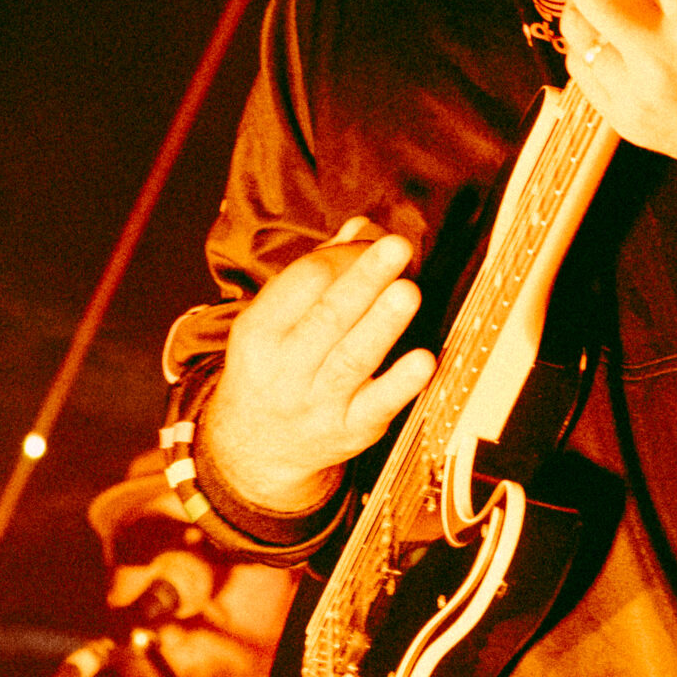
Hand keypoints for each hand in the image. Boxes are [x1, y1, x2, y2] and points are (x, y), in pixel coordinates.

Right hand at [198, 218, 436, 513]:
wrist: (252, 449)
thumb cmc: (271, 366)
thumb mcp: (272, 320)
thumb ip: (317, 270)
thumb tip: (361, 227)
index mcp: (260, 331)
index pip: (304, 282)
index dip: (345, 257)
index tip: (374, 242)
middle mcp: (285, 369)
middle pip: (329, 317)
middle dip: (366, 280)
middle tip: (398, 248)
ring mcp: (317, 403)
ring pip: (353, 359)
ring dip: (384, 324)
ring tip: (408, 293)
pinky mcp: (348, 431)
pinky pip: (376, 406)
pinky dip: (400, 384)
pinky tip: (423, 361)